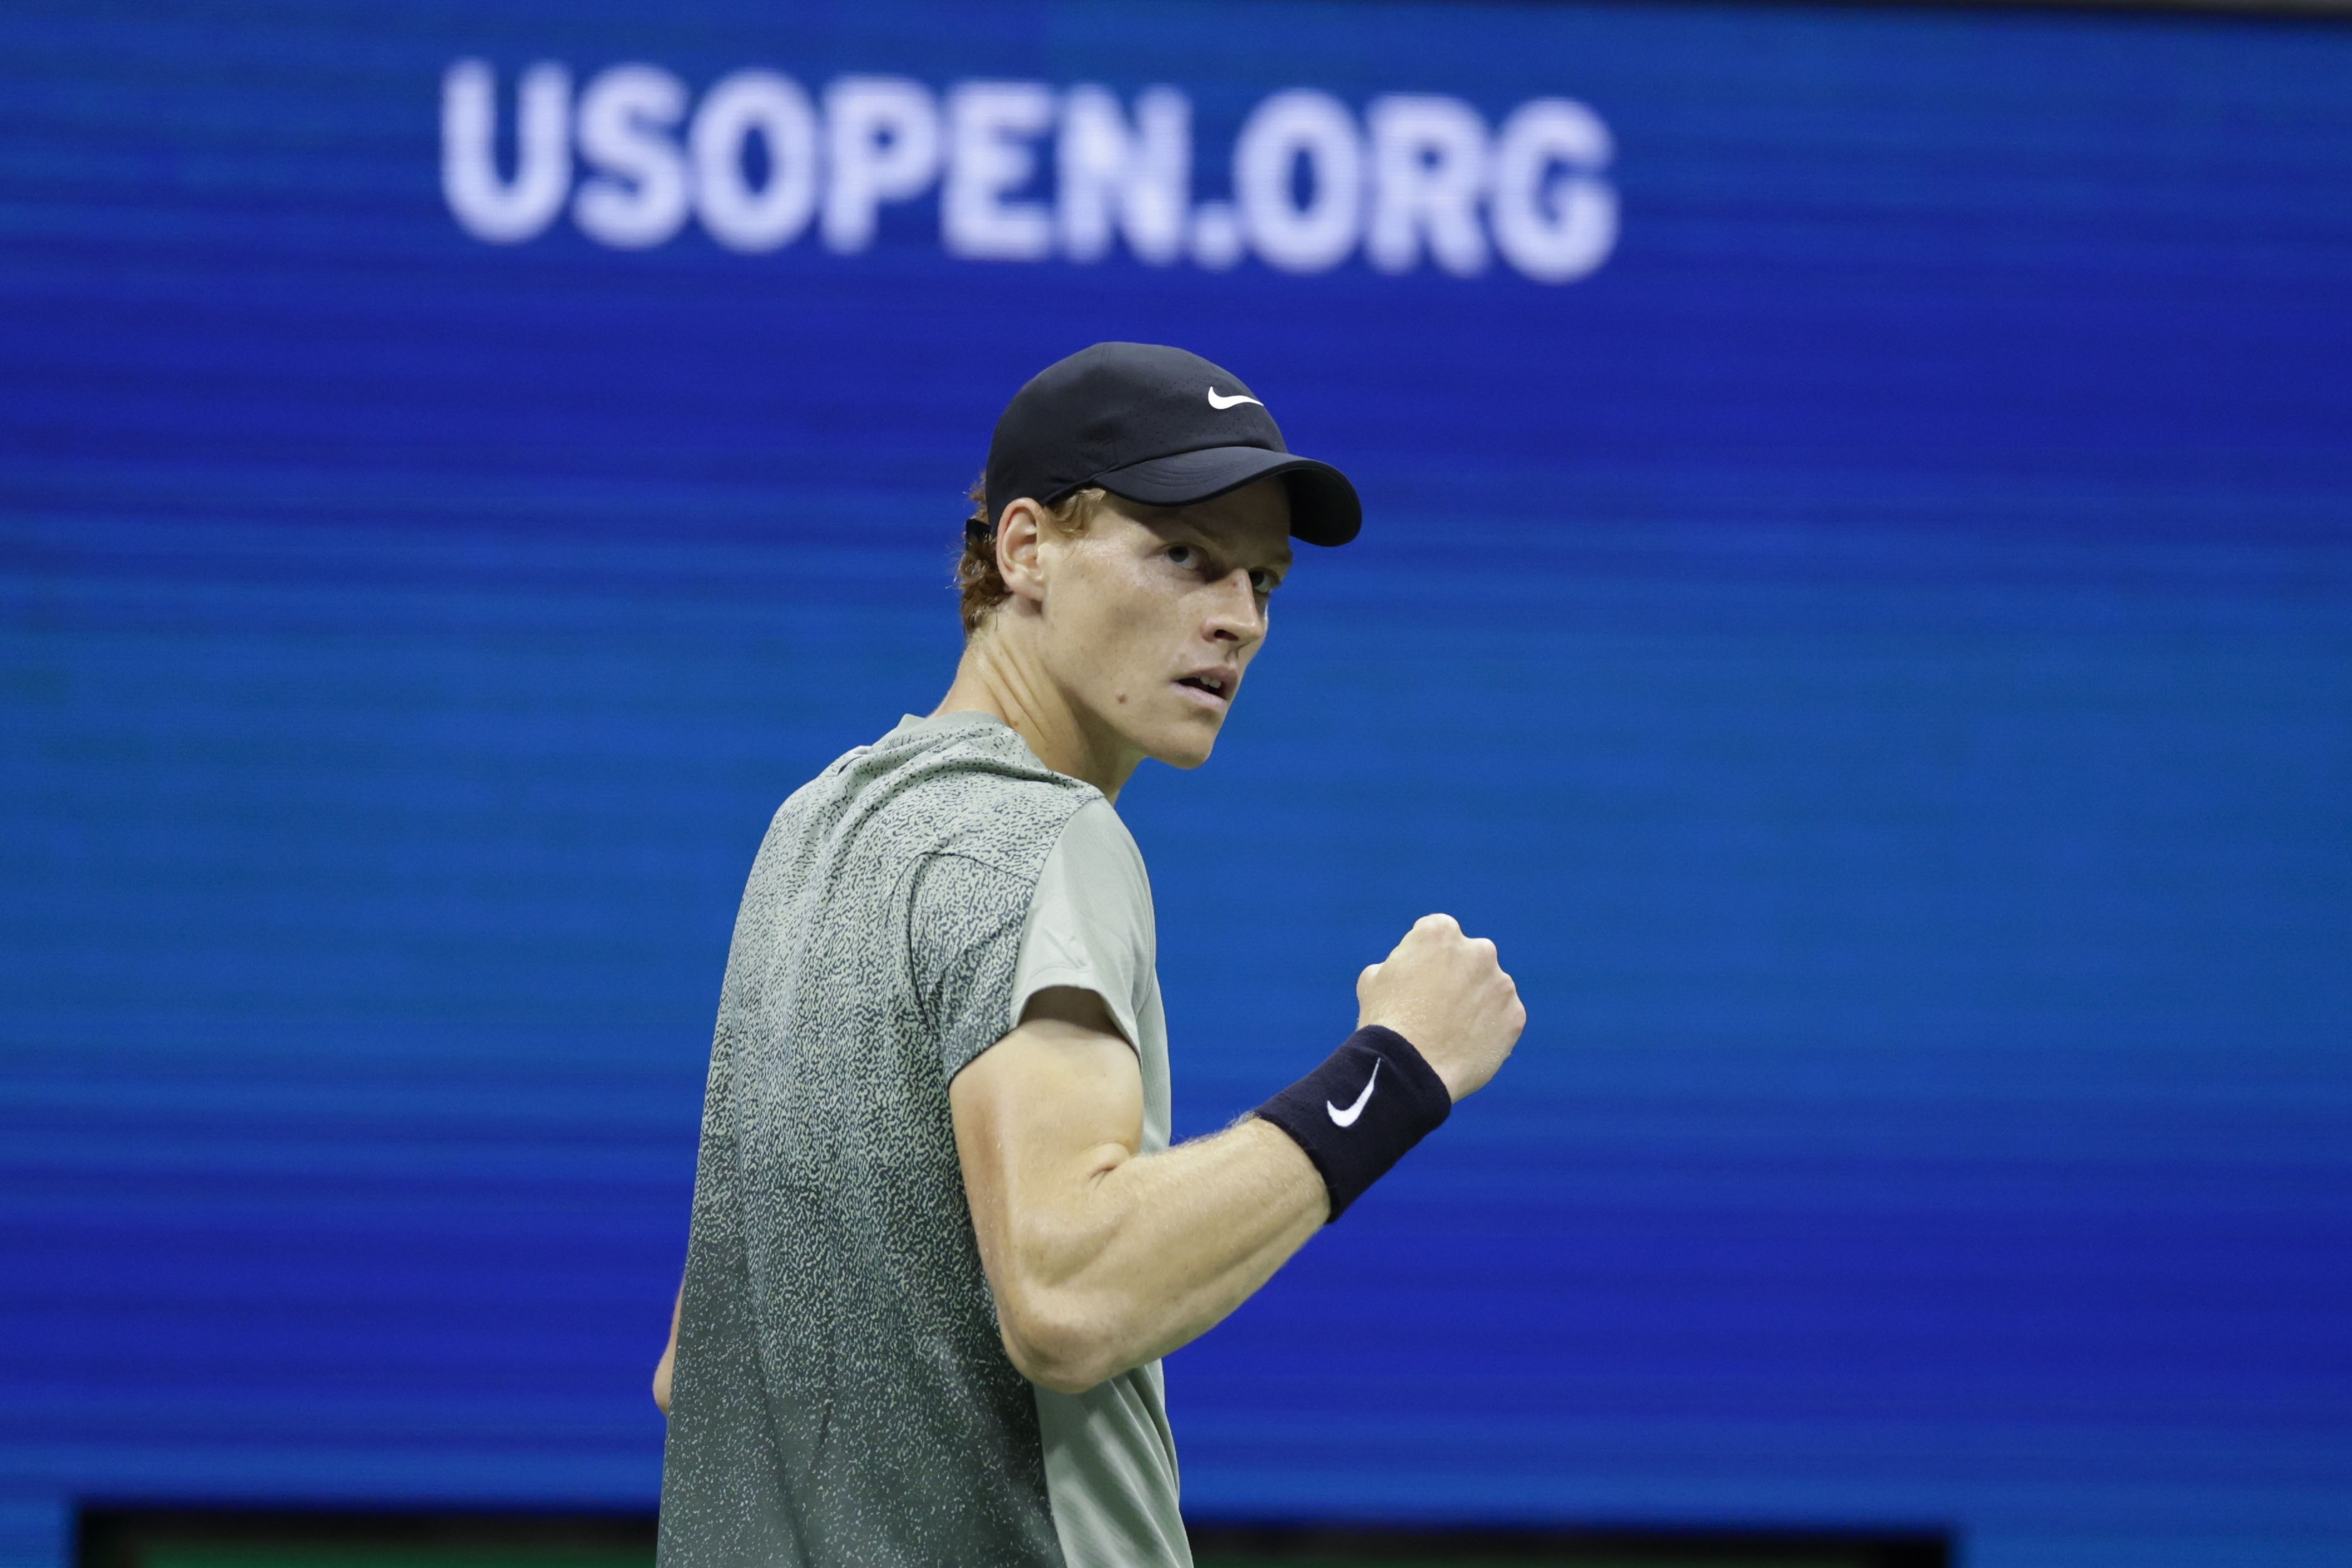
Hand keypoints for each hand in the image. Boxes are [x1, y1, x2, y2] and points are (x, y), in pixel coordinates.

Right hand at [1355, 914, 1524, 1100]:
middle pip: (1471, 958)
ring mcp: (1502, 984)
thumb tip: (1409, 969)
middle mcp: (1479, 950)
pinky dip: (1490, 1029)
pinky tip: (1466, 1045)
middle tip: (1437, 1007)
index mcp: (1441, 932)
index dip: (1425, 958)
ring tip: (1451, 1032)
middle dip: (1458, 976)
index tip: (1417, 980)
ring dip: (1476, 1002)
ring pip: (1490, 988)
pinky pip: (1503, 1019)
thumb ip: (1400, 962)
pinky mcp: (1515, 1016)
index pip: (1438, 934)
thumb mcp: (1373, 979)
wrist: (1410, 1069)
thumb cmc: (1386, 1022)